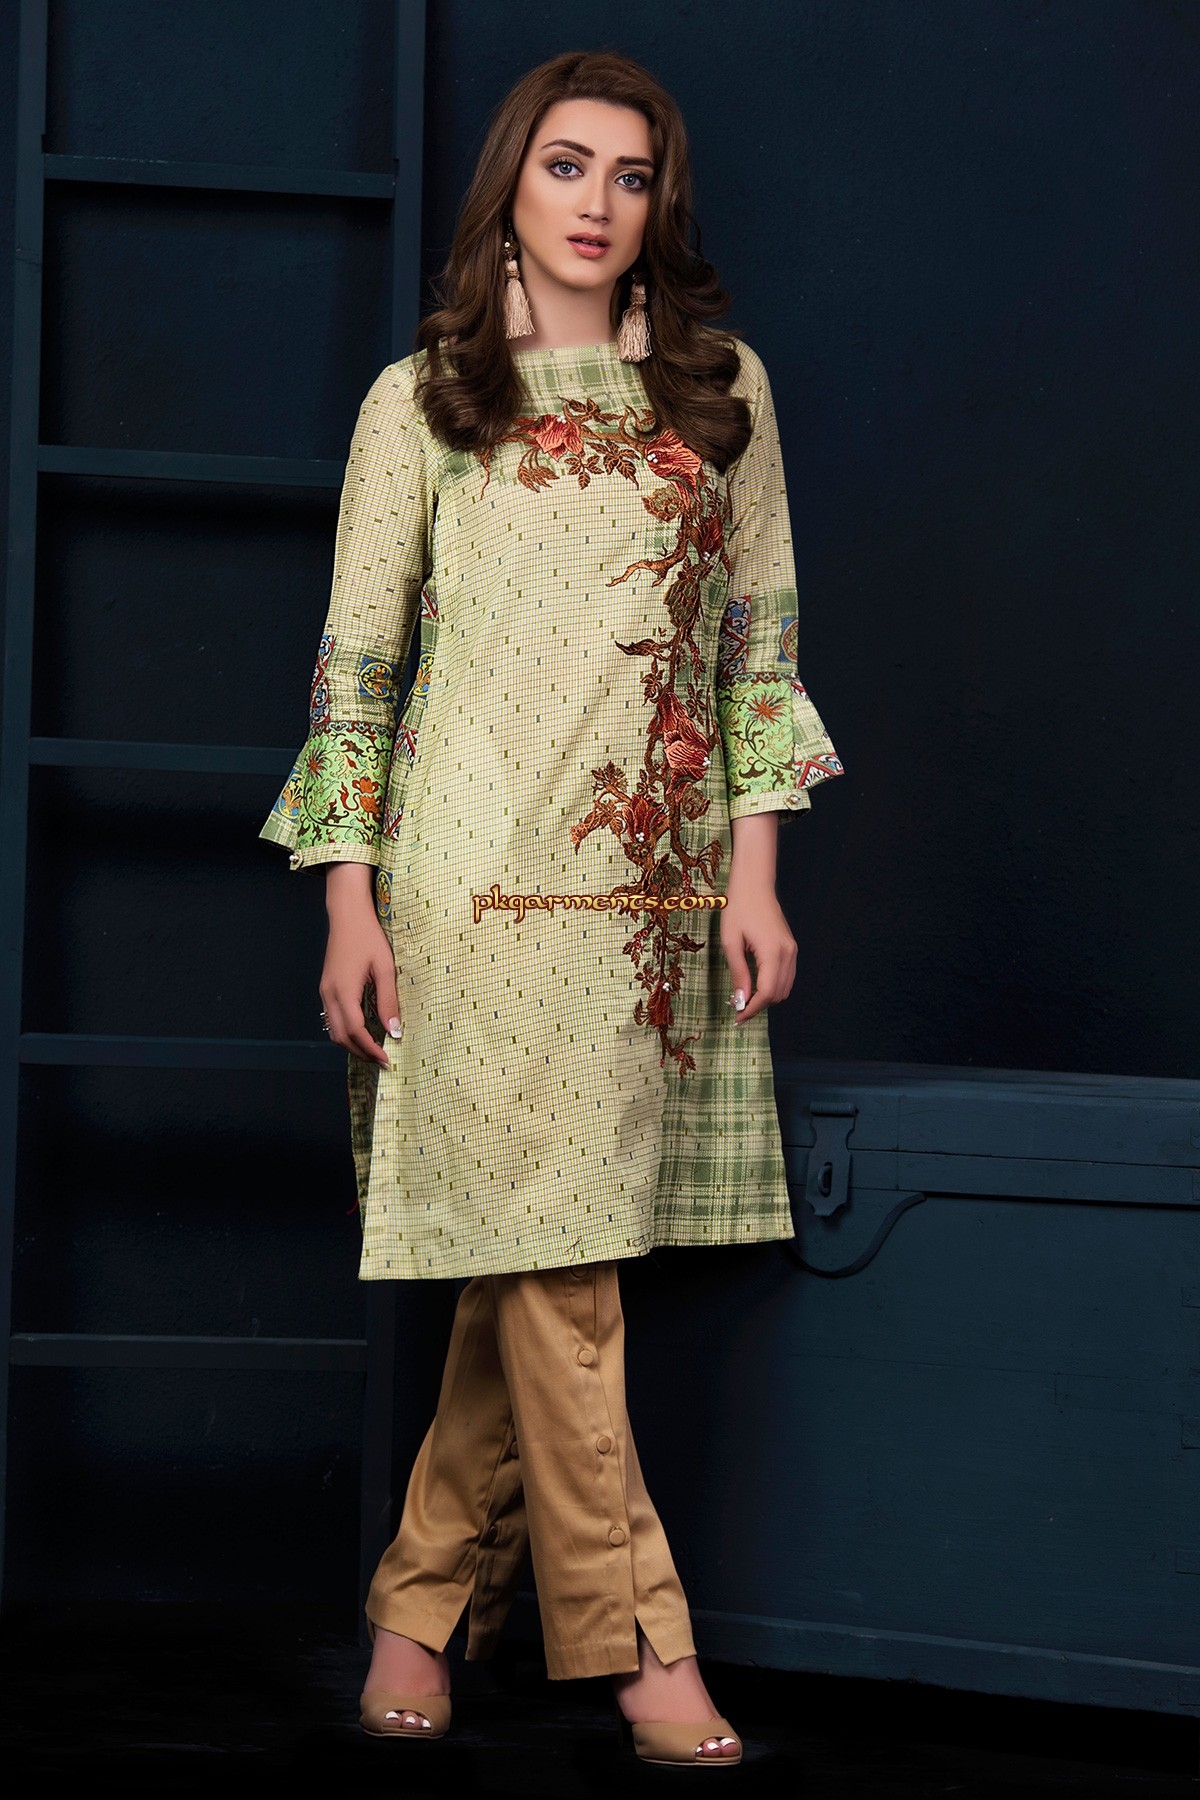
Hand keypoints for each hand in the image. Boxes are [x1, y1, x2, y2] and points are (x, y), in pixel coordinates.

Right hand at [320, 863, 400, 1067]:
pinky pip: (333, 1018)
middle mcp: (329, 995)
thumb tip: (395, 1031)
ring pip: (334, 1030)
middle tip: (381, 1061)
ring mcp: (325, 992)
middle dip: (361, 1053)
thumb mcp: (385, 968)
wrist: (347, 915)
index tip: (387, 1060)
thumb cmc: (368, 937)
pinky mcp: (327, 988)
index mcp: (344, 991)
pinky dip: (346, 1032)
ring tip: (374, 1050)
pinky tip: (363, 1032)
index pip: (356, 1031)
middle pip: (341, 1037)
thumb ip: (389, 1001)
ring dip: (352, 1045)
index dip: (371, 1049)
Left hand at [721, 813, 794, 1024]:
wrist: (754, 885)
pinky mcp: (790, 947)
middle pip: (778, 994)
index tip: (737, 1018)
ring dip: (766, 998)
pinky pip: (786, 976)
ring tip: (745, 999)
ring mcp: (792, 950)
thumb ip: (738, 973)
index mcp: (773, 952)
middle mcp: (788, 954)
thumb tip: (740, 1000)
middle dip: (759, 1006)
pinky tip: (755, 985)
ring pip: (785, 987)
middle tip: (737, 1009)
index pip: (767, 993)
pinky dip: (773, 986)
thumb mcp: (731, 942)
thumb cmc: (738, 909)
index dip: (752, 1009)